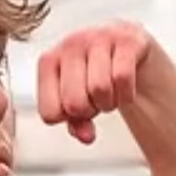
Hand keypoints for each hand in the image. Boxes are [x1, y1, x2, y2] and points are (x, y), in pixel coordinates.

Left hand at [37, 22, 151, 145]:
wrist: (125, 47)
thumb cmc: (94, 72)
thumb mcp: (79, 99)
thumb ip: (76, 123)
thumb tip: (86, 136)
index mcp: (49, 61)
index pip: (49, 112)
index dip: (67, 119)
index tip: (76, 108)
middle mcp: (71, 45)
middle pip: (74, 103)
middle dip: (90, 111)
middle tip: (95, 101)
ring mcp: (98, 38)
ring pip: (99, 89)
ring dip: (109, 102)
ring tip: (110, 93)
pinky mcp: (126, 40)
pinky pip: (122, 77)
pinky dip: (126, 94)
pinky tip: (125, 89)